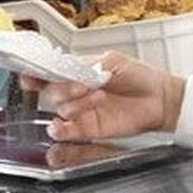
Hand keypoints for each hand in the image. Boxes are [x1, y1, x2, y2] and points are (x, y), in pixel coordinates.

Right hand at [28, 50, 184, 140]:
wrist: (160, 99)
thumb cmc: (140, 77)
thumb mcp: (111, 61)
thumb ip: (85, 63)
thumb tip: (67, 69)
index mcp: (75, 73)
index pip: (45, 73)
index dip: (33, 74)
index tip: (32, 76)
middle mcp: (74, 93)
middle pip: (50, 91)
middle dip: (64, 87)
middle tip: (84, 84)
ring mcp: (80, 111)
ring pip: (60, 108)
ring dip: (77, 103)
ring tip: (100, 97)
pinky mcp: (87, 129)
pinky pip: (64, 131)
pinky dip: (58, 130)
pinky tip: (61, 126)